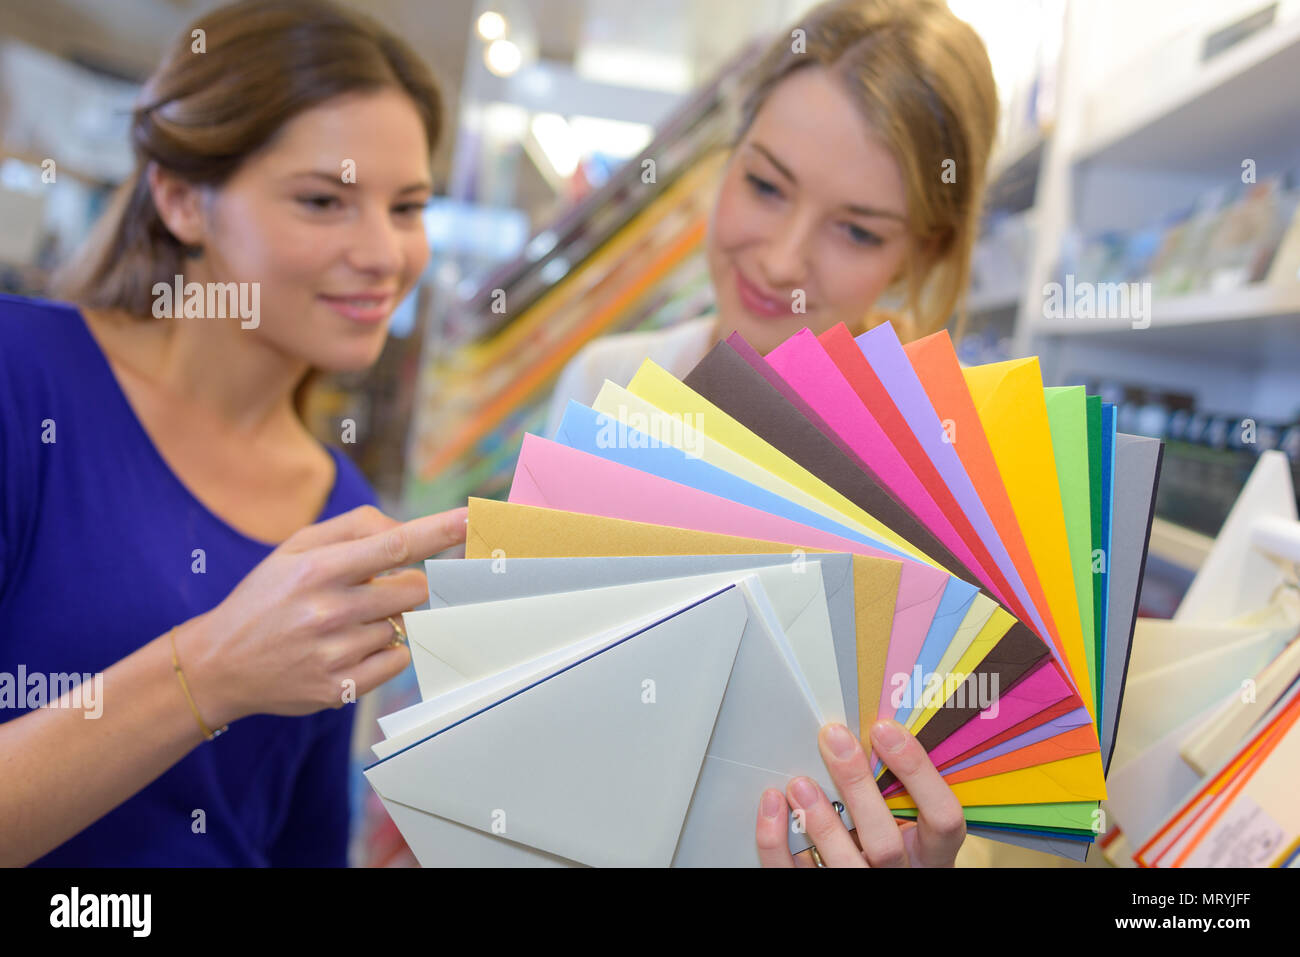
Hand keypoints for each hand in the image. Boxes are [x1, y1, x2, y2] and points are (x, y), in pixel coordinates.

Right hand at [177, 504, 467, 724]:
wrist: (219, 663)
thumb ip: (354, 529)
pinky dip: (385, 651)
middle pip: (415, 589)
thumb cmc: (269, 596)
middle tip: (375, 589)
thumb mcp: (295, 549)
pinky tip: (348, 649)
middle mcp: (328, 611)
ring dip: (385, 620)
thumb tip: (404, 532)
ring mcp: (335, 653)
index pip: (394, 545)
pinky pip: (398, 660)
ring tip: (340, 625)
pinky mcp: (341, 688)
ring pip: (404, 625)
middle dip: (408, 584)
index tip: (472, 518)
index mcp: (318, 569)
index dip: (439, 531)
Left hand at [755, 719, 965, 866]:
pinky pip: (793, 873)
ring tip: (800, 783)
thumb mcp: (904, 818)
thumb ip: (894, 788)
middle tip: (834, 739)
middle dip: (858, 788)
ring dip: (820, 823)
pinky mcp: (820, 890)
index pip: (943, 818)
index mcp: (932, 853)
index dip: (917, 772)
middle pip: (887, 844)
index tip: (884, 729)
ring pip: (845, 866)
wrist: (867, 872)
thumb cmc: (885, 837)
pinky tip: (773, 806)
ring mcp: (862, 885)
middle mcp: (901, 874)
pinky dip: (776, 842)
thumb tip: (863, 729)